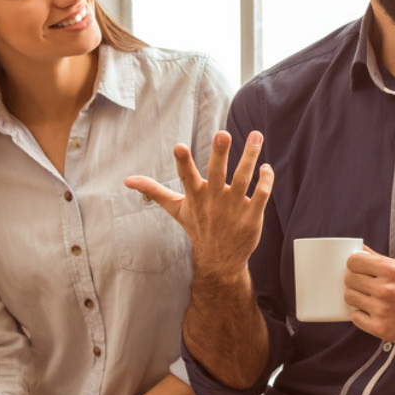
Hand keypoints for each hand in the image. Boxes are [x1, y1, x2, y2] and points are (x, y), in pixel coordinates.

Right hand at [125, 131, 273, 282]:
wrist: (220, 261)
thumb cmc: (198, 227)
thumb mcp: (176, 209)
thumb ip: (154, 191)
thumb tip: (127, 180)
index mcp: (196, 197)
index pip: (187, 177)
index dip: (183, 163)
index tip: (179, 146)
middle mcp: (214, 201)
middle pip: (218, 174)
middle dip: (220, 153)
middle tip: (223, 133)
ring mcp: (234, 209)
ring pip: (243, 179)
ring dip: (250, 157)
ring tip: (256, 135)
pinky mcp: (252, 217)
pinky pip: (260, 195)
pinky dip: (265, 181)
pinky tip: (266, 167)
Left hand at [344, 247, 394, 345]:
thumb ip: (378, 259)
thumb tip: (358, 248)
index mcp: (392, 270)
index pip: (354, 261)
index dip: (354, 264)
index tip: (358, 269)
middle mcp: (386, 289)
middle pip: (349, 279)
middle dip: (354, 281)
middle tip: (365, 285)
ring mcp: (382, 310)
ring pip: (349, 297)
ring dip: (357, 298)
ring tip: (370, 299)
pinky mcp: (380, 328)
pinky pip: (355, 317)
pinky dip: (361, 315)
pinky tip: (373, 312)